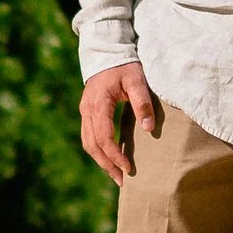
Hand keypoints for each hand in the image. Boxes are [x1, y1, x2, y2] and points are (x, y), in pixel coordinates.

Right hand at [81, 62, 161, 181]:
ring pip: (88, 143)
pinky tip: (111, 159)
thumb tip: (149, 130)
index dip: (115, 155)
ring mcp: (84, 112)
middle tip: (122, 181)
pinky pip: (89, 137)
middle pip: (92, 145)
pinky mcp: (87, 113)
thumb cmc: (124, 66)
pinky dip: (99, 151)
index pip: (104, 137)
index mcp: (98, 104)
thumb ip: (143, 104)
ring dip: (101, 161)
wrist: (107, 52)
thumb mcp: (137, 81)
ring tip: (116, 175)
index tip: (128, 168)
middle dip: (107, 165)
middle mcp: (87, 110)